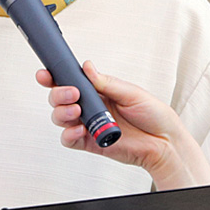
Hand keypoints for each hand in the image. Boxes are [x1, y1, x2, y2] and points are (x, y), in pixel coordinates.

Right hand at [39, 61, 209, 189]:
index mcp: (99, 90)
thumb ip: (107, 83)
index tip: (46, 74)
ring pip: (60, 118)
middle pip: (60, 99)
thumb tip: (87, 67)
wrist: (163, 141)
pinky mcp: (90, 142)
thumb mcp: (131, 93)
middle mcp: (91, 107)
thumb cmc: (153, 114)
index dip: (54, 77)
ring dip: (62, 112)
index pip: (71, 81)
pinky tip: (79, 130)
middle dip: (58, 94)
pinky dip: (69, 134)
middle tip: (72, 93)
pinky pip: (69, 139)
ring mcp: (89, 125)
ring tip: (76, 111)